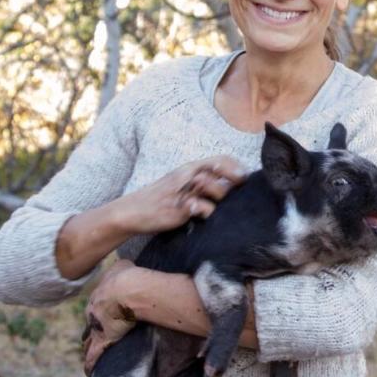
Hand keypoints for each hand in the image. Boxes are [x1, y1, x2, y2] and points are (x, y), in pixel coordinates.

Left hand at [82, 259, 138, 375]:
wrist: (127, 289)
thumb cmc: (127, 276)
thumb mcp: (121, 266)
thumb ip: (121, 269)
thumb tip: (125, 268)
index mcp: (97, 297)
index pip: (95, 308)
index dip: (99, 314)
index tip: (102, 318)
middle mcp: (92, 313)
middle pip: (89, 326)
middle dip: (91, 332)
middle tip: (94, 338)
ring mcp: (96, 328)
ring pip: (88, 342)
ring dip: (88, 348)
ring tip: (88, 356)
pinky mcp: (103, 341)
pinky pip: (93, 356)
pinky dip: (90, 364)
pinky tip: (88, 372)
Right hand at [114, 155, 246, 235]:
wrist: (131, 211)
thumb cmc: (160, 199)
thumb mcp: (180, 183)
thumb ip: (201, 182)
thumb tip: (228, 186)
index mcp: (189, 168)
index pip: (220, 159)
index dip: (236, 166)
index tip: (244, 177)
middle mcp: (187, 176)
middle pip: (220, 170)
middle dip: (235, 178)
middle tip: (242, 187)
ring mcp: (184, 191)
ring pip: (215, 188)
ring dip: (222, 197)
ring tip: (219, 206)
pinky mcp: (180, 208)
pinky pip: (203, 208)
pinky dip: (208, 212)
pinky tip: (204, 217)